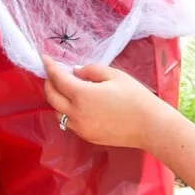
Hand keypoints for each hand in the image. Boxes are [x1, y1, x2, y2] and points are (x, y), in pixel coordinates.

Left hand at [43, 54, 168, 151]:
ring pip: (57, 112)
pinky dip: (67, 111)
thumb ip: (91, 70)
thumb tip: (76, 71)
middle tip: (53, 73)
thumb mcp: (114, 75)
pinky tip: (79, 104)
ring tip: (67, 89)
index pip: (57, 79)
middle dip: (49, 83)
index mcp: (82, 95)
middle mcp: (76, 113)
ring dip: (57, 99)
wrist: (150, 126)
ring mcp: (80, 128)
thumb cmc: (135, 97)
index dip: (49, 67)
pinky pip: (69, 122)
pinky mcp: (86, 136)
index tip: (44, 58)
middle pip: (51, 97)